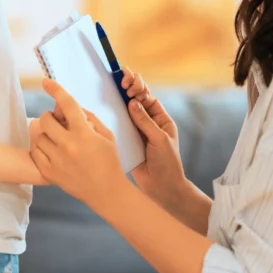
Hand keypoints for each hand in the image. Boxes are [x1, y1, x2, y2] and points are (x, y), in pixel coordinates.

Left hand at [30, 79, 127, 207]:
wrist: (106, 192)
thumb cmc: (109, 162)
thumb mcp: (106, 136)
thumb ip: (90, 118)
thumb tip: (74, 107)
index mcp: (84, 134)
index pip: (67, 104)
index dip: (56, 90)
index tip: (46, 82)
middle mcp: (68, 145)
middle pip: (46, 119)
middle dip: (50, 116)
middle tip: (57, 122)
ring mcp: (57, 160)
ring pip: (39, 136)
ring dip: (46, 134)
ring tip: (57, 140)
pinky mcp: (49, 173)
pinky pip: (35, 152)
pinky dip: (40, 148)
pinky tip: (51, 151)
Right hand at [120, 68, 185, 201]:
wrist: (162, 188)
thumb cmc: (168, 164)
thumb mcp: (160, 140)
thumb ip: (145, 122)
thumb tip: (132, 102)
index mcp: (160, 119)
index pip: (148, 96)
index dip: (139, 87)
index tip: (130, 85)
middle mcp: (147, 122)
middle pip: (136, 99)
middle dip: (129, 87)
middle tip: (123, 84)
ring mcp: (135, 131)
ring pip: (125, 111)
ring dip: (119, 100)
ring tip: (114, 91)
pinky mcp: (125, 141)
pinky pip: (117, 126)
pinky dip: (111, 117)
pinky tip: (105, 109)